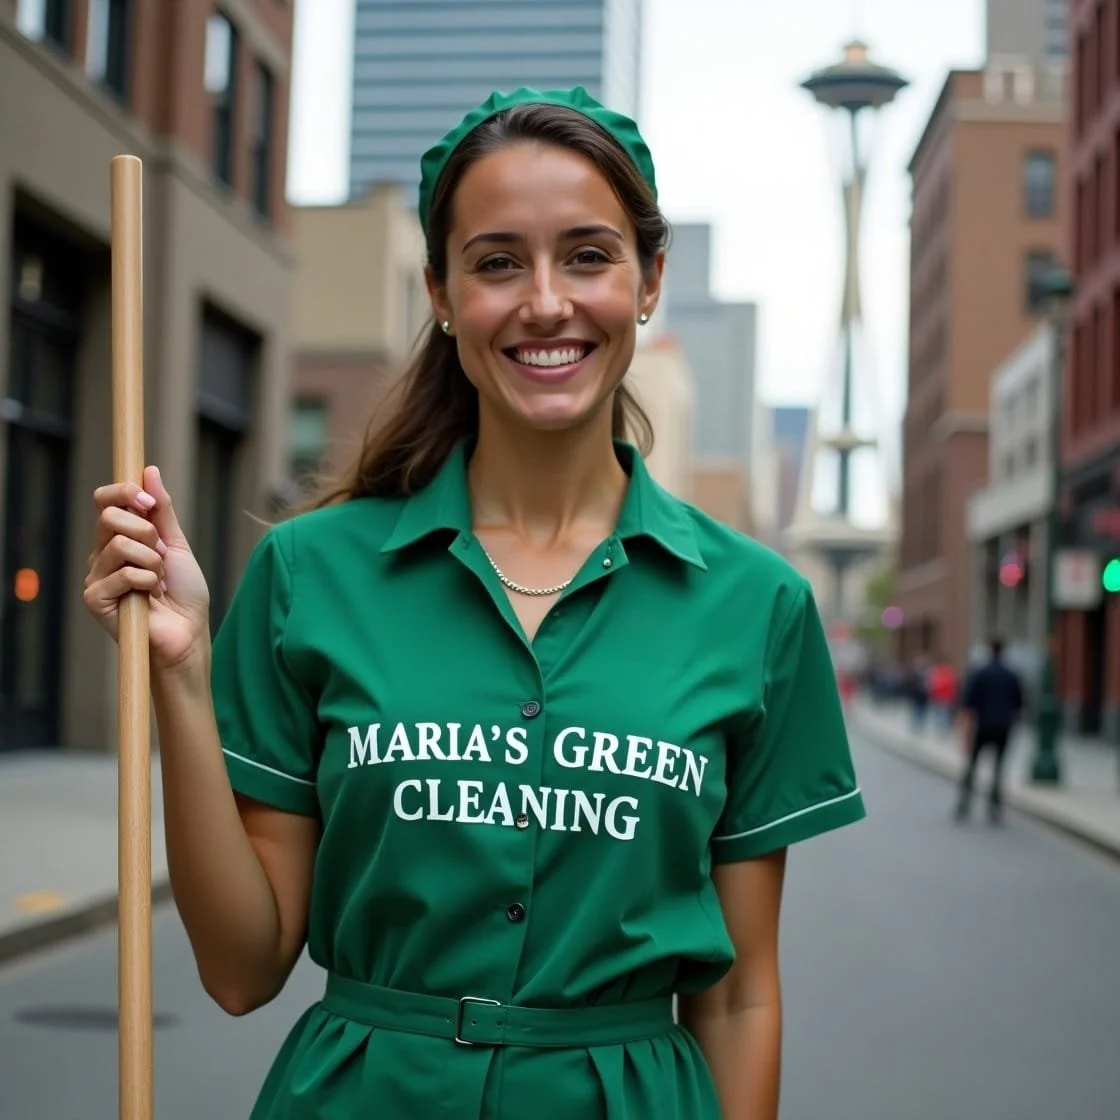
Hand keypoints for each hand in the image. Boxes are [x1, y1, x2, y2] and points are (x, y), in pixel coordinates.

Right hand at [83, 465, 210, 672]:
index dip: (125, 492)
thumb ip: (162, 510)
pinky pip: (123, 573)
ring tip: (159, 582)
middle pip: (109, 516)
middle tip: (162, 556)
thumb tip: (148, 471)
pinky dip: (148, 582)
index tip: (150, 503)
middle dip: (148, 533)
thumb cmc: (184, 592)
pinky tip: (150, 597)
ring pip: (120, 544)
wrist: (189, 632)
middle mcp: (102, 553)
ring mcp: (96, 576)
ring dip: (153, 562)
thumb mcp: (177, 544)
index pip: (105, 500)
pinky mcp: (94, 598)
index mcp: (119, 537)